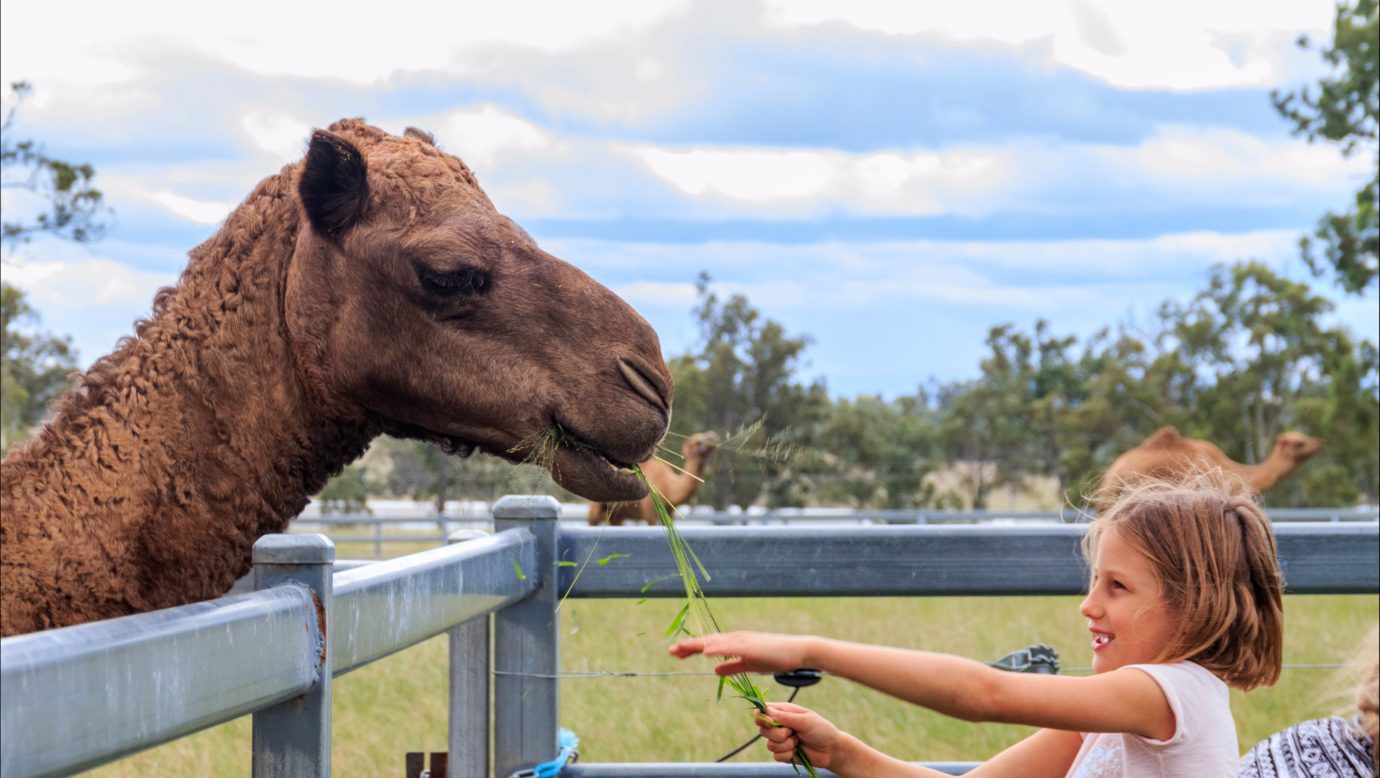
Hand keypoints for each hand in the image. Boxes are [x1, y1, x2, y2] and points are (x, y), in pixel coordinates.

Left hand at [667, 630, 810, 674]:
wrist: (797, 652)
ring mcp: (742, 641)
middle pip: (707, 641)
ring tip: (680, 648)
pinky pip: (730, 647)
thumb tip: (714, 670)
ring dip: (696, 645)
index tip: (676, 653)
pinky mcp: (750, 646)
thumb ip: (732, 666)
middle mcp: (735, 639)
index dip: (691, 649)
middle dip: (688, 646)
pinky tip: (705, 651)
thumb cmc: (775, 657)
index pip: (708, 645)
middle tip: (669, 651)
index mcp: (734, 643)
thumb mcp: (749, 665)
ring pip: (714, 642)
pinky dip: (716, 648)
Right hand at [755, 702, 850, 769]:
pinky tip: (797, 751)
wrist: (831, 750)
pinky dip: (787, 754)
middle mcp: (779, 725)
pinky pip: (776, 756)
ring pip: (769, 744)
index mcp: (783, 712)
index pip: (763, 711)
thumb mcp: (805, 720)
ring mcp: (780, 740)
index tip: (767, 722)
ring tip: (798, 742)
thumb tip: (767, 710)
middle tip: (791, 732)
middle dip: (777, 734)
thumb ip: (785, 716)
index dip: (761, 716)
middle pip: (763, 730)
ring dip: (785, 745)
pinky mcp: (783, 753)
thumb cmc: (821, 730)